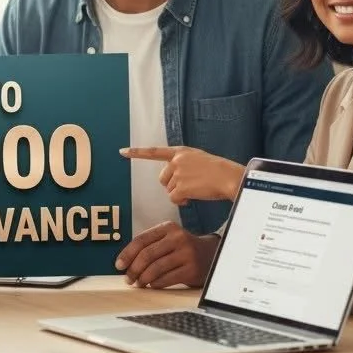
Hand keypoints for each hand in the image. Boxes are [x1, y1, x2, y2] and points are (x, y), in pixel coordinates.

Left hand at [114, 222, 219, 287]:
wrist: (211, 255)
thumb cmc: (182, 248)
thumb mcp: (168, 239)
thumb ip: (150, 245)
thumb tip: (125, 262)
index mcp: (167, 228)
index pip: (141, 239)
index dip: (127, 254)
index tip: (119, 265)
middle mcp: (177, 238)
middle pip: (147, 254)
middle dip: (134, 269)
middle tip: (128, 279)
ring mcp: (186, 253)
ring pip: (156, 268)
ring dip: (143, 278)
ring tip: (139, 283)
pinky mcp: (192, 269)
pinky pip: (167, 279)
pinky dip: (156, 284)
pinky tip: (152, 285)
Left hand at [121, 146, 244, 203]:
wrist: (230, 177)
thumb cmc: (219, 172)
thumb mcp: (199, 160)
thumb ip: (184, 164)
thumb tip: (172, 181)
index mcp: (181, 152)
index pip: (154, 151)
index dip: (137, 153)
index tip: (122, 152)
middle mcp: (177, 161)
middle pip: (163, 179)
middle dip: (172, 186)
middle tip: (190, 187)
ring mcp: (178, 173)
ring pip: (169, 190)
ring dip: (179, 194)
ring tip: (196, 190)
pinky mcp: (181, 186)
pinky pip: (174, 199)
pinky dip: (182, 202)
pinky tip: (193, 198)